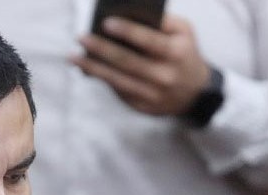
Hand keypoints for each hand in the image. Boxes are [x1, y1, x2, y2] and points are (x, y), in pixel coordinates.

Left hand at [71, 15, 210, 115]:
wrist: (195, 93)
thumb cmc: (184, 54)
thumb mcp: (184, 33)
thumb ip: (163, 22)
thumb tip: (129, 16)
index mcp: (176, 54)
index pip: (149, 41)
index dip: (128, 32)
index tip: (106, 23)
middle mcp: (163, 76)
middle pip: (127, 62)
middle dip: (102, 49)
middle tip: (82, 38)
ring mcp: (151, 94)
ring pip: (117, 80)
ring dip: (93, 68)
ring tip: (73, 57)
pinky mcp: (140, 106)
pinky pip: (117, 90)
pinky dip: (101, 78)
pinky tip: (86, 69)